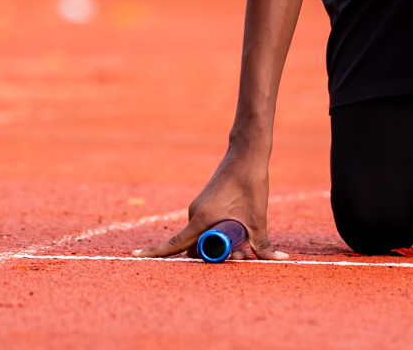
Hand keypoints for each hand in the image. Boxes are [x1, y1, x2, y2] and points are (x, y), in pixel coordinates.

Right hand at [133, 148, 285, 260]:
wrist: (247, 155)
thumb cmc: (250, 184)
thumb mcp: (257, 218)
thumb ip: (262, 243)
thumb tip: (277, 258)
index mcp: (201, 218)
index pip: (174, 244)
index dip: (156, 253)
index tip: (135, 258)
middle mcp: (194, 214)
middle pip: (193, 247)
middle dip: (212, 256)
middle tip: (242, 255)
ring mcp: (198, 209)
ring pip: (200, 237)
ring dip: (218, 245)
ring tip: (246, 245)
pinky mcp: (204, 205)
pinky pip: (204, 227)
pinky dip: (217, 234)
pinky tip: (239, 231)